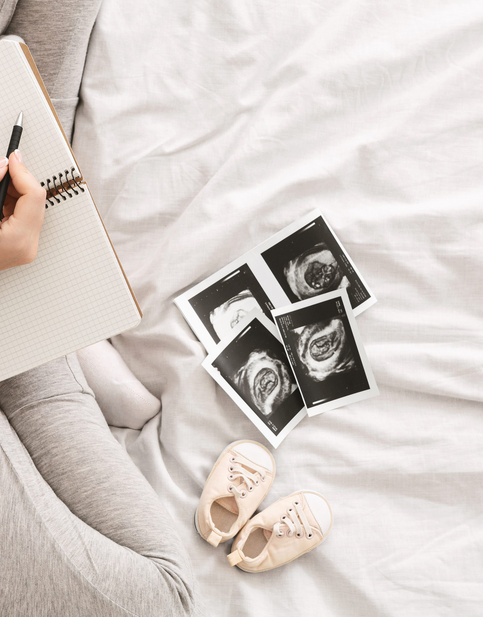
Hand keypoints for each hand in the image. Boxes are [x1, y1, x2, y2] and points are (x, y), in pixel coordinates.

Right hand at [0, 150, 45, 270]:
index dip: (23, 172)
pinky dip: (12, 203)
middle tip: (3, 167)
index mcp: (19, 239)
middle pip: (36, 200)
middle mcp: (28, 246)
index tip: (12, 157)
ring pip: (31, 207)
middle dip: (19, 180)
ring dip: (15, 191)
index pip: (34, 195)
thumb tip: (3, 165)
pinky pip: (24, 217)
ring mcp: (27, 248)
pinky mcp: (23, 247)